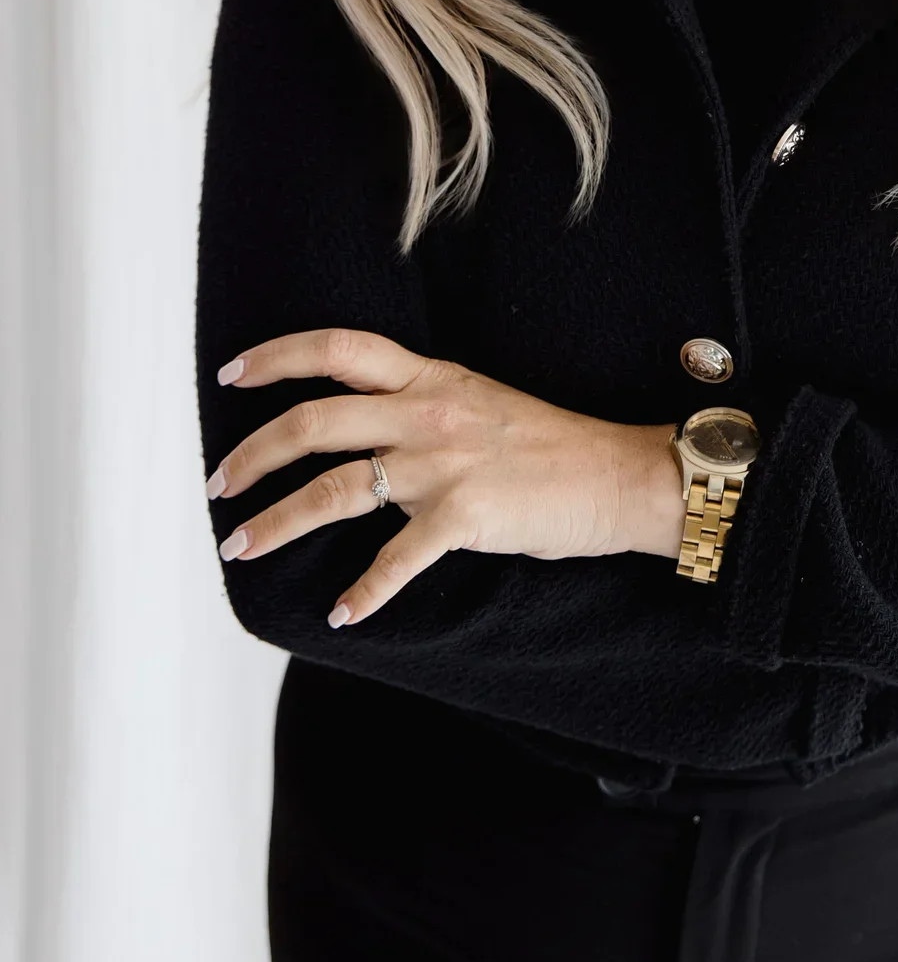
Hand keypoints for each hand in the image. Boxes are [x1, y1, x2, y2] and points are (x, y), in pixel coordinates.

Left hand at [205, 328, 687, 626]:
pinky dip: (363, 591)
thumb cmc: (551, 444)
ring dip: (276, 521)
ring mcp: (443, 463)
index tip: (232, 376)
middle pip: (313, 420)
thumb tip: (362, 430)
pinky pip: (394, 559)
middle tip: (219, 484)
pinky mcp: (464, 514)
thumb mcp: (479, 400)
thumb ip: (421, 406)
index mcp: (431, 376)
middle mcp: (427, 411)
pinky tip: (340, 613)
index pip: (337, 348)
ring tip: (240, 545)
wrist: (616, 473)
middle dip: (252, 454)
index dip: (276, 357)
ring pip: (332, 487)